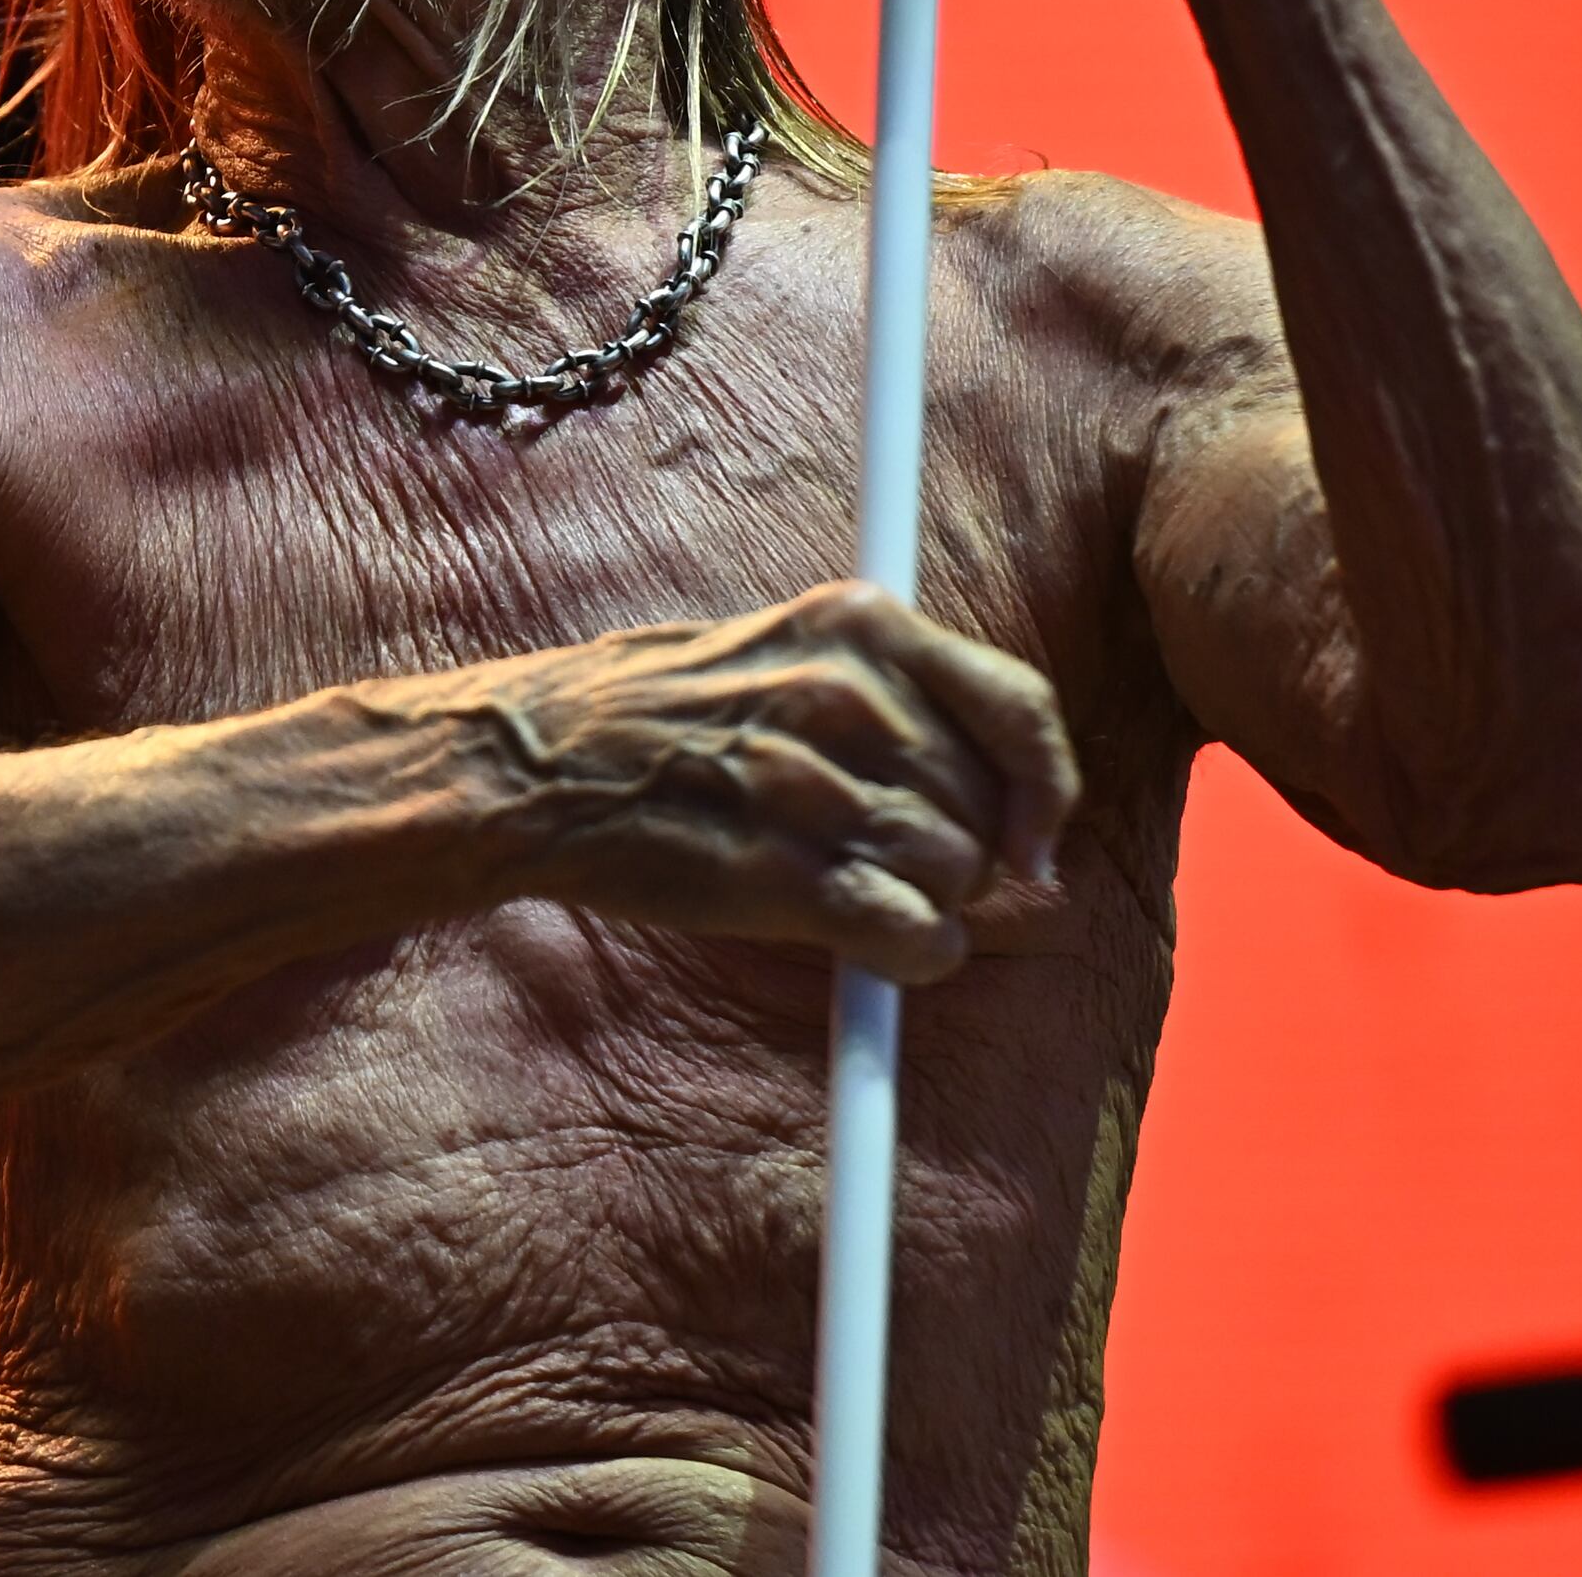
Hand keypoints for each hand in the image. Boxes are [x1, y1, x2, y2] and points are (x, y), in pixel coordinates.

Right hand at [458, 580, 1080, 984]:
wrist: (535, 763)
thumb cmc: (658, 711)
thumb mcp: (784, 644)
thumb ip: (893, 691)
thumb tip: (1005, 781)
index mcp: (857, 623)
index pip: (1019, 707)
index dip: (1046, 786)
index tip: (1036, 834)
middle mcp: (848, 695)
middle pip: (987, 806)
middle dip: (966, 854)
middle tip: (894, 864)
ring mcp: (813, 783)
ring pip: (956, 875)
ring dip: (927, 905)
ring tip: (857, 894)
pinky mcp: (780, 870)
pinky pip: (911, 935)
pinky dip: (912, 958)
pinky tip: (875, 950)